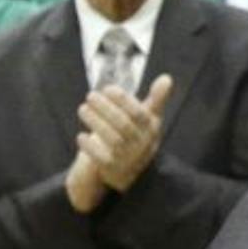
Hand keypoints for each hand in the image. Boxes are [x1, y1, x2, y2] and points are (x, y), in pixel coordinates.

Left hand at [76, 75, 174, 193]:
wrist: (130, 170)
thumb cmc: (138, 135)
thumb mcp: (149, 118)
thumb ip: (156, 99)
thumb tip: (167, 78)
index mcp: (151, 129)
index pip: (139, 113)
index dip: (123, 100)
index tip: (107, 88)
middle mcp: (142, 144)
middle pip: (124, 124)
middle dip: (105, 108)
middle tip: (90, 96)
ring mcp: (128, 158)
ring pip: (111, 139)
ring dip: (95, 123)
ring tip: (83, 109)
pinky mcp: (113, 168)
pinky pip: (101, 158)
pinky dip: (90, 147)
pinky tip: (80, 135)